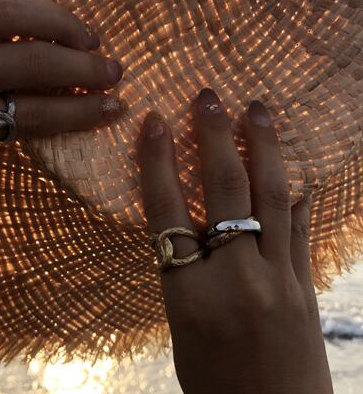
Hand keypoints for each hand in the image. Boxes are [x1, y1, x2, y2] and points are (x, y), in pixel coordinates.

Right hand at [136, 89, 332, 393]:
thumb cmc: (211, 383)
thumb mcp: (179, 325)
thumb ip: (182, 269)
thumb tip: (185, 221)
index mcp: (189, 293)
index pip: (166, 208)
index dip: (157, 159)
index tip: (153, 119)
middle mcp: (235, 278)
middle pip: (224, 190)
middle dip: (215, 136)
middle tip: (209, 96)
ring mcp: (278, 280)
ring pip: (270, 198)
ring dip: (263, 147)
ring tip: (257, 109)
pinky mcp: (306, 288)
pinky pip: (300, 229)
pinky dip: (294, 196)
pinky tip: (294, 170)